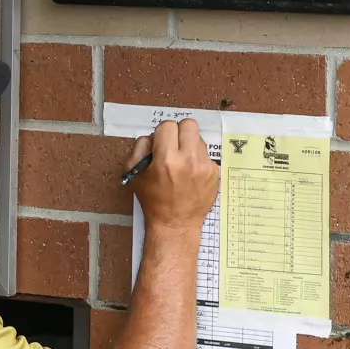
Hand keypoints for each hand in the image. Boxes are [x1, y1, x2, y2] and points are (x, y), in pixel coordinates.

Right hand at [127, 119, 217, 233]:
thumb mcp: (135, 174)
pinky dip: (197, 160)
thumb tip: (153, 137)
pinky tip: (191, 174)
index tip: (161, 143)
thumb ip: (140, 149)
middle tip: (174, 146)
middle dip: (179, 132)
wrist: (175, 223)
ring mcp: (204, 166)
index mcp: (166, 159)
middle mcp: (188, 160)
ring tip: (182, 163)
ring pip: (198, 139)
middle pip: (189, 124)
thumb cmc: (153, 200)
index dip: (162, 133)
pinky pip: (206, 155)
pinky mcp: (214, 172)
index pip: (167, 125)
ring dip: (189, 146)